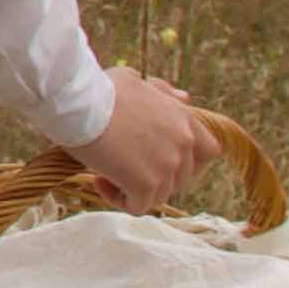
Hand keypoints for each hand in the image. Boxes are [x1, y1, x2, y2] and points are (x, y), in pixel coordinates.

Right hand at [73, 67, 226, 212]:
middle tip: (125, 164)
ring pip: (159, 195)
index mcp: (184, 118)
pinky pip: (138, 207)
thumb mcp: (136, 81)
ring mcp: (166, 165)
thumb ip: (163, 92)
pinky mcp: (145, 184)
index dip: (188, 161)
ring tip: (106, 170)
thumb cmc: (100, 89)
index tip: (159, 158)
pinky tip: (98, 180)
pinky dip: (118, 199)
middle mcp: (182, 143)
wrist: (79, 103)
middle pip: (182, 179)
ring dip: (134, 188)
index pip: (209, 152)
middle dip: (156, 176)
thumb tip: (184, 98)